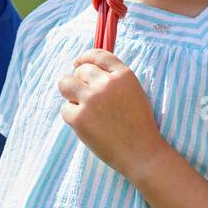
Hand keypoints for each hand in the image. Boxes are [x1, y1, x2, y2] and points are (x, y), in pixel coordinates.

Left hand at [56, 47, 164, 180]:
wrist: (141, 153)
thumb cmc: (139, 126)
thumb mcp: (134, 93)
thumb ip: (115, 79)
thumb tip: (87, 69)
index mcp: (123, 75)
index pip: (98, 55)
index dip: (85, 58)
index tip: (78, 63)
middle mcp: (106, 83)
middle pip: (80, 71)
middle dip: (80, 81)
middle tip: (86, 98)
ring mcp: (91, 100)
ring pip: (66, 84)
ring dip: (69, 93)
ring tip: (79, 106)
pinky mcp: (79, 118)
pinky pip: (65, 109)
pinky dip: (72, 116)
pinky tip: (86, 125)